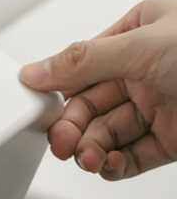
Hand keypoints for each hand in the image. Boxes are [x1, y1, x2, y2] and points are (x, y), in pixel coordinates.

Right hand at [20, 0, 176, 179]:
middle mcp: (148, 69)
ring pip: (107, 132)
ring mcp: (162, 106)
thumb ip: (83, 61)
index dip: (59, 91)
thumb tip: (35, 71)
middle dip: (74, 126)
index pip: (83, 66)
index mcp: (141, 33)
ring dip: (91, 148)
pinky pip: (131, 156)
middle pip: (91, 104)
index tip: (38, 111)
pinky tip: (106, 164)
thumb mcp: (144, 45)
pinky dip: (114, 164)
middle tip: (63, 141)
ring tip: (88, 156)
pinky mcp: (174, 140)